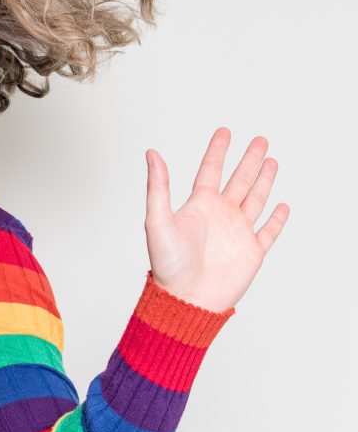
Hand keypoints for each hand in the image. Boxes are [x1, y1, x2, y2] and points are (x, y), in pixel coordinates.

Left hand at [144, 128, 289, 312]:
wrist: (186, 299)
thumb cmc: (167, 264)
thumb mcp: (157, 219)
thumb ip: (158, 186)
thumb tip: (151, 153)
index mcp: (198, 206)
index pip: (210, 170)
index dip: (218, 150)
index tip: (225, 131)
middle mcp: (219, 215)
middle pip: (239, 180)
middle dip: (249, 160)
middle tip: (259, 140)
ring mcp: (237, 233)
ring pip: (255, 200)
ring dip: (264, 180)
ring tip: (271, 161)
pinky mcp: (252, 252)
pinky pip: (268, 232)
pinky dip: (277, 219)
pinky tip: (281, 206)